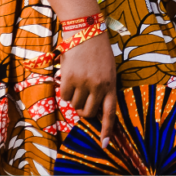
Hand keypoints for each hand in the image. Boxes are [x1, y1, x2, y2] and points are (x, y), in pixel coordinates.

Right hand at [58, 30, 117, 146]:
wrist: (86, 30)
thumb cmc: (98, 51)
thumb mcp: (108, 69)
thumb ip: (104, 88)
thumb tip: (93, 109)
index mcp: (111, 84)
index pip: (110, 113)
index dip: (107, 130)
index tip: (105, 145)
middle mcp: (99, 86)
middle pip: (88, 113)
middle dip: (83, 110)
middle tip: (82, 98)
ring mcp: (84, 83)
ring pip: (75, 105)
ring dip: (74, 98)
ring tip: (78, 81)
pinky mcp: (69, 79)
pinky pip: (64, 96)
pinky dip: (65, 90)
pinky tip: (69, 77)